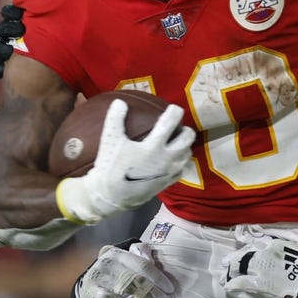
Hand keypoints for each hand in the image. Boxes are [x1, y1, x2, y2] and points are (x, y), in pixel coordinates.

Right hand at [56, 99, 195, 223]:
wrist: (110, 196)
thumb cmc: (110, 167)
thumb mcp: (110, 140)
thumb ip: (115, 119)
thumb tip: (119, 102)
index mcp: (154, 146)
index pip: (171, 122)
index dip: (175, 112)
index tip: (173, 108)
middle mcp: (167, 158)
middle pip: (187, 138)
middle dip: (184, 129)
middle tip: (176, 127)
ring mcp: (169, 172)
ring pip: (187, 154)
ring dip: (184, 145)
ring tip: (175, 141)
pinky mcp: (167, 183)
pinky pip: (181, 169)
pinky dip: (180, 161)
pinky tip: (171, 159)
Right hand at [72, 240, 174, 297]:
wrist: (88, 283)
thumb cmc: (114, 272)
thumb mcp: (126, 261)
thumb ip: (141, 256)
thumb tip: (155, 260)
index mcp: (119, 253)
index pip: (142, 264)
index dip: (158, 277)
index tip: (170, 290)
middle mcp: (108, 262)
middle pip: (135, 278)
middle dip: (154, 292)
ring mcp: (98, 276)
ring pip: (124, 288)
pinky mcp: (91, 290)